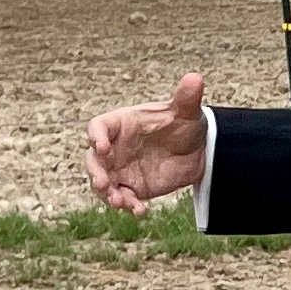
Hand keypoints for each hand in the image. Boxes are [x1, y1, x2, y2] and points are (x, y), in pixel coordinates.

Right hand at [85, 71, 208, 214]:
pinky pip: (123, 198)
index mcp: (121, 124)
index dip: (95, 136)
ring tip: (121, 202)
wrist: (197, 151)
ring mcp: (121, 169)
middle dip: (95, 171)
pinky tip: (139, 212)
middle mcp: (115, 147)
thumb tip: (196, 77)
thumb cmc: (185, 124)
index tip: (100, 147)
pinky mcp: (132, 187)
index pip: (98, 127)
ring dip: (108, 194)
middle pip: (93, 159)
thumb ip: (186, 98)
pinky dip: (128, 205)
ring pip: (104, 183)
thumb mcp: (187, 112)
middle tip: (103, 183)